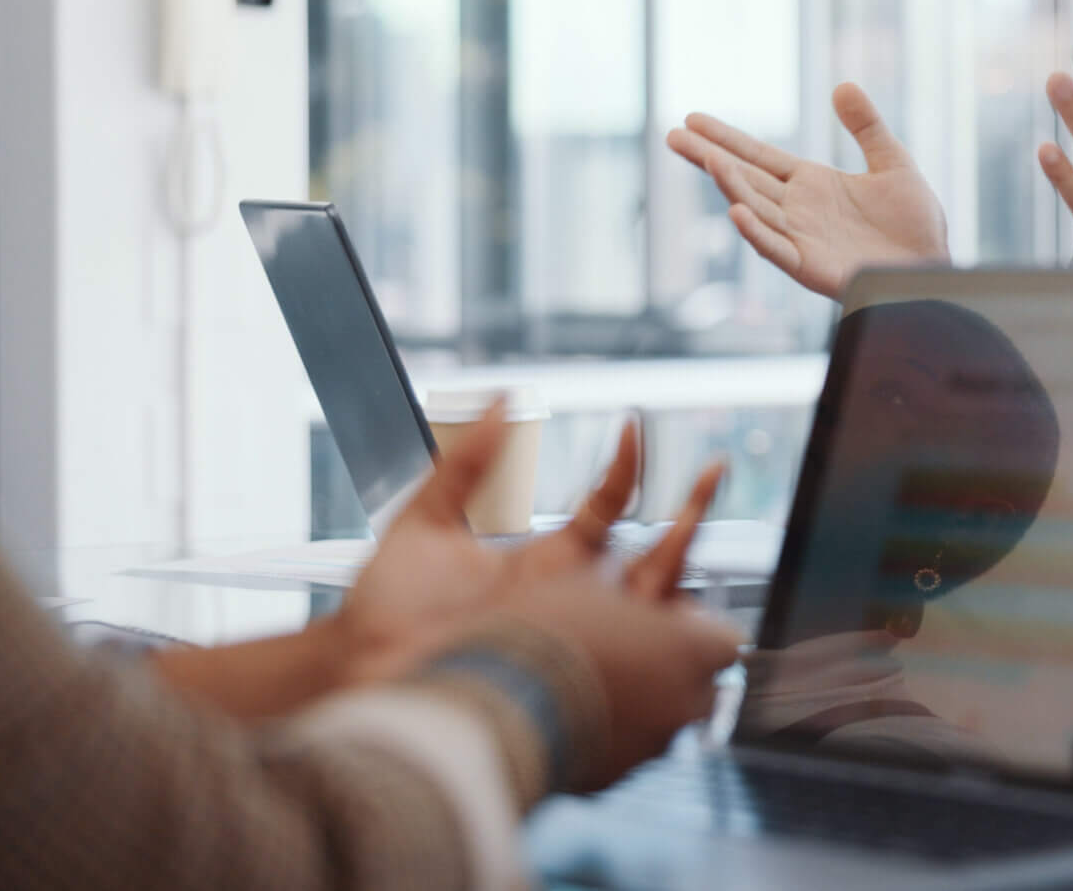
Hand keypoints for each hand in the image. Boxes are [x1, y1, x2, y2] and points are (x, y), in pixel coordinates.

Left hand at [339, 403, 727, 686]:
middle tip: (713, 468)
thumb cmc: (384, 609)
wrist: (359, 671)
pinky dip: (667, 623)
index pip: (607, 505)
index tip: (631, 426)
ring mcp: (576, 632)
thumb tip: (500, 401)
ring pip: (658, 597)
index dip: (625, 463)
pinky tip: (678, 592)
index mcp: (546, 562)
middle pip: (654, 551)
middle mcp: (571, 596)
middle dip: (691, 511)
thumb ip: (465, 462)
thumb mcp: (424, 518)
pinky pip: (637, 650)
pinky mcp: (569, 669)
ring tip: (700, 519)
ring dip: (685, 555)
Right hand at [490, 573, 743, 789]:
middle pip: (700, 686)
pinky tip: (567, 713)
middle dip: (673, 670)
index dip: (699, 629)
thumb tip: (615, 567)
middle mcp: (684, 704)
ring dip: (638, 704)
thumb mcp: (584, 584)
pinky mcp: (613, 777)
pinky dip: (605, 735)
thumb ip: (616, 580)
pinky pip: (622, 751)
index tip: (673, 620)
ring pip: (661, 722)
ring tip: (589, 681)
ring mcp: (651, 746)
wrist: (496, 705)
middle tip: (630, 651)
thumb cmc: (546, 634)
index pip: (728, 641)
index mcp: (692, 651)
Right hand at [667, 83, 948, 298]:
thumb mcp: (893, 163)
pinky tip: (736, 211)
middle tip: (673, 135)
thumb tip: (843, 85)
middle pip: (744, 177)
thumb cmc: (915, 224)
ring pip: (755, 208)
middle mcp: (798, 210)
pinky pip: (777, 248)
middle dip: (709, 156)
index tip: (692, 119)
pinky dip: (756, 232)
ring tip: (707, 158)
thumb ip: (867, 127)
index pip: (759, 156)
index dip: (727, 138)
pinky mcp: (811, 266)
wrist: (933, 269)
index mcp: (812, 185)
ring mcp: (800, 238)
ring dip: (730, 185)